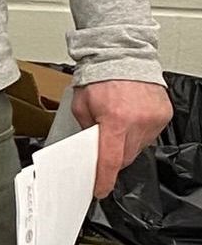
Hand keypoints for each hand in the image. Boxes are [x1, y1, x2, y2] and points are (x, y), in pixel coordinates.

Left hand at [71, 79, 172, 198]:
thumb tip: (89, 150)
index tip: (100, 190)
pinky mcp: (163, 115)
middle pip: (125, 158)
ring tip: (118, 124)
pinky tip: (130, 117)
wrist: (122, 55)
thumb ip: (86, 131)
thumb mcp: (81, 106)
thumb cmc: (99, 77)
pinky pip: (149, 135)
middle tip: (104, 144)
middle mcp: (137, 121)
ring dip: (126, 144)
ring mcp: (153, 119)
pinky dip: (138, 132)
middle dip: (113, 157)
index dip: (104, 179)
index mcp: (114, 120)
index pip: (110, 160)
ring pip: (138, 148)